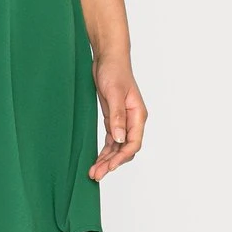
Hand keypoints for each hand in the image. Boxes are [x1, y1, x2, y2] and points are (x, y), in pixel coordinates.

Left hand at [89, 52, 147, 179]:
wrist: (107, 57)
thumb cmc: (114, 71)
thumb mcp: (114, 93)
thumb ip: (117, 116)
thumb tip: (120, 138)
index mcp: (138, 115)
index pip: (133, 142)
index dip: (122, 157)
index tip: (110, 166)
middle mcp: (132, 120)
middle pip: (125, 148)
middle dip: (112, 163)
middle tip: (96, 174)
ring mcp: (123, 120)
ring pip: (117, 147)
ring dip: (107, 159)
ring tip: (94, 172)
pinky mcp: (113, 118)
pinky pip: (111, 140)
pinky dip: (105, 150)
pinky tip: (97, 160)